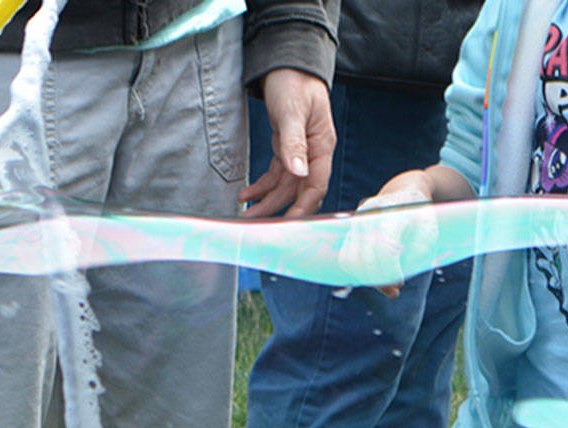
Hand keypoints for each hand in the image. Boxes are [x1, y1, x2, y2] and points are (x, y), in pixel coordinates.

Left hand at [239, 69, 334, 219]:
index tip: (287, 225)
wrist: (288, 64)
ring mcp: (300, 152)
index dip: (303, 207)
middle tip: (257, 224)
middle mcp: (313, 153)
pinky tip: (247, 195)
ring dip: (266, 200)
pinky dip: (262, 186)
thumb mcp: (293, 112)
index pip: (316, 185)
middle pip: (298, 191)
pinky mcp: (286, 149)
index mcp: (322, 145)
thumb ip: (294, 143)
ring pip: (284, 186)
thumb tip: (299, 172)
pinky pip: (275, 175)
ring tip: (245, 212)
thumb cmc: (294, 83)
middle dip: (278, 209)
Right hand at [347, 171, 437, 298]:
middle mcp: (369, 213)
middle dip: (379, 280)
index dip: (390, 271)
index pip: (384, 247)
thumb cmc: (421, 215)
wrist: (404, 192)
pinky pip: (346, 258)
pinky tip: (375, 277)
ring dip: (367, 279)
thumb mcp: (430, 232)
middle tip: (395, 291)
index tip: (400, 283)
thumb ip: (418, 254)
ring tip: (386, 286)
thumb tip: (396, 281)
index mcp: (392, 210)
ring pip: (351, 260)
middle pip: (365, 257)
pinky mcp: (349, 230)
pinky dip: (358, 273)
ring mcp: (356, 220)